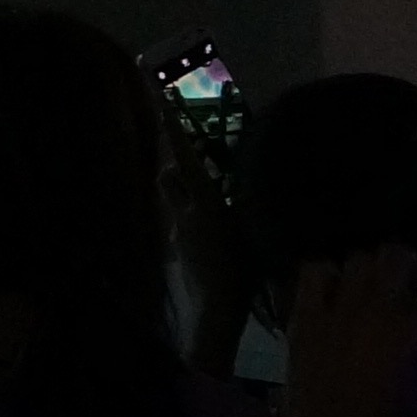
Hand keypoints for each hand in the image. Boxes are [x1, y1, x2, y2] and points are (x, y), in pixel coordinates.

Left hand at [160, 115, 249, 318]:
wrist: (216, 311)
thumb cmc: (242, 270)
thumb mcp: (252, 230)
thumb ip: (246, 203)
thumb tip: (246, 182)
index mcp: (204, 203)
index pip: (185, 159)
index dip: (175, 132)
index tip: (164, 105)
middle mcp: (183, 214)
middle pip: (166, 177)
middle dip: (173, 163)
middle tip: (190, 155)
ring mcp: (176, 233)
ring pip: (172, 201)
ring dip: (182, 192)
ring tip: (208, 196)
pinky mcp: (177, 250)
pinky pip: (181, 225)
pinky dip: (191, 220)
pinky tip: (211, 232)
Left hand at [274, 247, 416, 416]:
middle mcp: (380, 309)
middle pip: (397, 255)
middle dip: (409, 265)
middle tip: (412, 287)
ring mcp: (339, 309)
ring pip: (358, 259)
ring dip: (369, 270)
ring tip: (375, 290)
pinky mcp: (305, 318)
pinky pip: (314, 273)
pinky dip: (326, 275)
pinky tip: (334, 293)